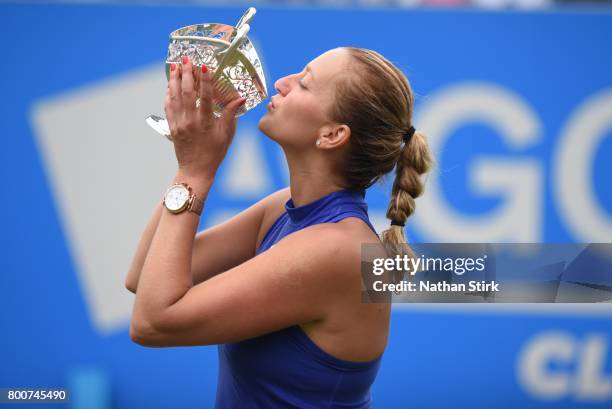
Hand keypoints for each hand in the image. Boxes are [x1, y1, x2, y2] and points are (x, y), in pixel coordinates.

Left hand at [165, 56, 245, 179]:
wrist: (196, 170)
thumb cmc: (215, 153)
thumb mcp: (227, 135)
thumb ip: (231, 115)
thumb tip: (240, 98)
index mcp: (205, 123)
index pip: (205, 97)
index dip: (205, 80)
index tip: (204, 66)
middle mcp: (190, 121)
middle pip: (187, 92)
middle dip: (187, 74)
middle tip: (186, 59)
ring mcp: (179, 124)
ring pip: (174, 97)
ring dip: (175, 80)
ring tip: (176, 66)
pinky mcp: (172, 127)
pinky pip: (168, 107)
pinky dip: (169, 94)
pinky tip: (170, 85)